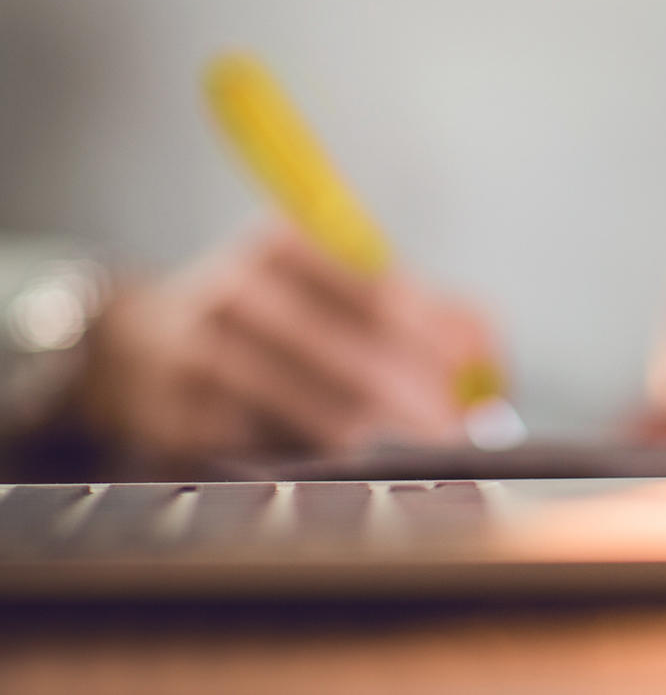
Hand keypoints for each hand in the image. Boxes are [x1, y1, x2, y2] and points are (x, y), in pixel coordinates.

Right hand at [80, 224, 494, 464]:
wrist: (129, 342)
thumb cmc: (266, 314)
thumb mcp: (327, 283)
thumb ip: (420, 309)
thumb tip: (492, 357)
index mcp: (282, 246)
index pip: (385, 299)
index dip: (447, 347)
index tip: (486, 384)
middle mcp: (237, 294)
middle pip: (361, 362)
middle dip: (429, 407)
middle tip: (466, 437)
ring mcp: (202, 359)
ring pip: (324, 415)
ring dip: (389, 442)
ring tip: (424, 454)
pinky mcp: (180, 421)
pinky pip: (279, 450)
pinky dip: (329, 460)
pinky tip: (354, 464)